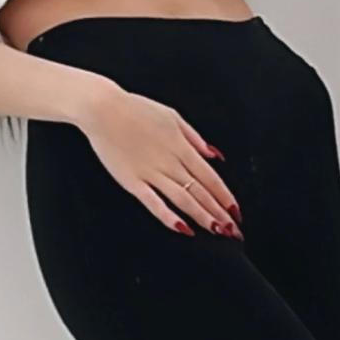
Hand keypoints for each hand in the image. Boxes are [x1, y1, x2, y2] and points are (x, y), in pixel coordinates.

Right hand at [77, 83, 243, 239]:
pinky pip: (154, 203)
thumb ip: (195, 138)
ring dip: (202, 217)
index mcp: (182, 147)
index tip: (236, 211)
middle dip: (220, 213)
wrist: (103, 108)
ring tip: (216, 231)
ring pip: (183, 200)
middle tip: (233, 231)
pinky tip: (182, 228)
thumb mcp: (173, 117)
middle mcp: (171, 162)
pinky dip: (169, 217)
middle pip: (201, 192)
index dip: (226, 197)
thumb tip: (214, 156)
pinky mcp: (132, 181)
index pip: (211, 178)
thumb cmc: (136, 109)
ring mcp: (151, 173)